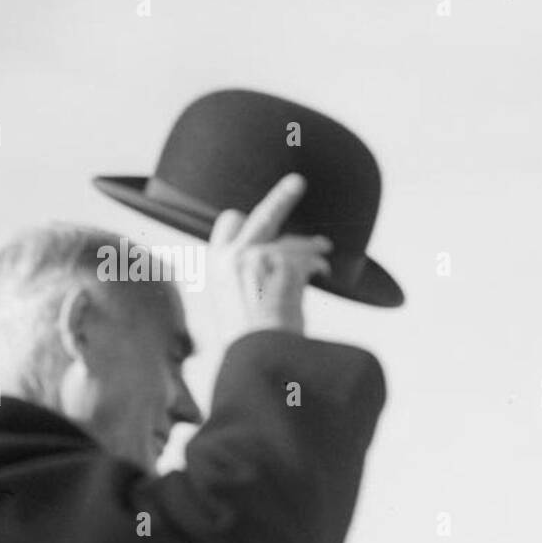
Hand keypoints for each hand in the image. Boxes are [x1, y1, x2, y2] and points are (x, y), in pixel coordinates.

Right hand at [207, 173, 332, 342]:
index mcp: (217, 264)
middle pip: (263, 216)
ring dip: (311, 246)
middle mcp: (235, 256)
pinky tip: (323, 269)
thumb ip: (246, 279)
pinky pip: (307, 260)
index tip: (254, 216)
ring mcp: (260, 259)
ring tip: (323, 248)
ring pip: (293, 242)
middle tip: (298, 183)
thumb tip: (269, 270)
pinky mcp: (284, 267)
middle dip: (282, 197)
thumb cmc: (248, 342)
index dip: (245, 218)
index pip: (229, 222)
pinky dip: (317, 264)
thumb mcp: (235, 304)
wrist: (257, 360)